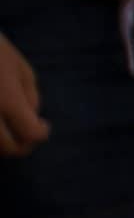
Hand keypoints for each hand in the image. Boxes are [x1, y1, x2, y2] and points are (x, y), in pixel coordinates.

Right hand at [0, 33, 41, 157]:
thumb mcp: (20, 68)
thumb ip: (30, 96)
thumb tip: (33, 118)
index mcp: (5, 99)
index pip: (31, 134)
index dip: (42, 132)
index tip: (45, 124)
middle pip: (8, 149)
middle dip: (23, 145)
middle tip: (28, 132)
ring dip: (3, 143)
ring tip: (11, 126)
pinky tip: (0, 122)